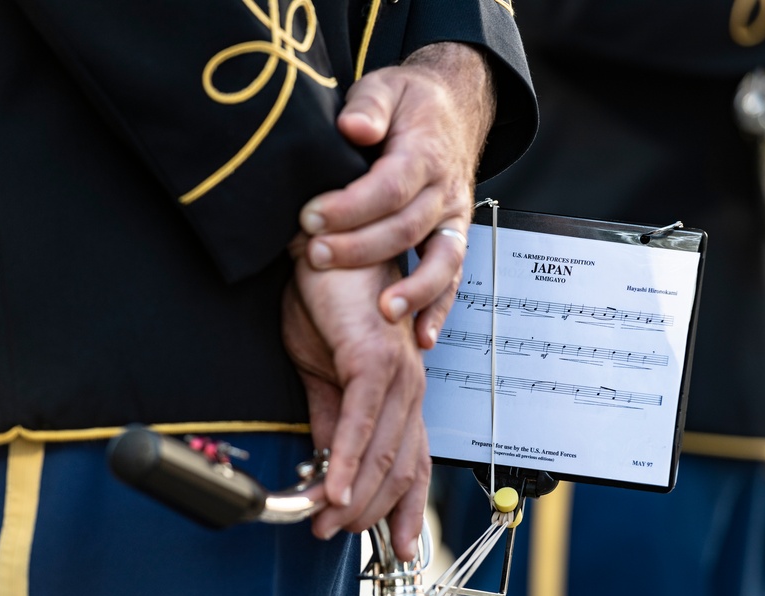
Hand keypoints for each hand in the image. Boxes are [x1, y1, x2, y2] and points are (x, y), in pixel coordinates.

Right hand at [281, 237, 429, 560]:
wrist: (322, 246)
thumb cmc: (324, 301)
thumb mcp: (322, 372)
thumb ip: (332, 421)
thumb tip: (330, 469)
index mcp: (399, 392)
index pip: (412, 462)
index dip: (407, 508)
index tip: (398, 548)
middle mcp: (409, 386)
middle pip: (400, 467)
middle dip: (370, 511)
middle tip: (330, 535)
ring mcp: (398, 372)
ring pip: (384, 452)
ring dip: (353, 494)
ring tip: (322, 521)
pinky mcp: (374, 359)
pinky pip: (362, 421)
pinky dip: (346, 460)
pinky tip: (330, 487)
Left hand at [298, 42, 494, 348]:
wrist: (454, 109)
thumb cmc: (410, 104)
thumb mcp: (385, 87)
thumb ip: (369, 105)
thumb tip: (353, 128)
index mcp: (425, 152)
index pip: (390, 186)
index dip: (350, 206)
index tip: (310, 217)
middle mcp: (445, 191)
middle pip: (408, 226)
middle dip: (361, 248)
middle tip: (316, 256)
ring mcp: (454, 219)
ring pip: (441, 259)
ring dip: (414, 290)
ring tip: (384, 313)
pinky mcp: (454, 239)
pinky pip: (453, 279)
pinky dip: (439, 310)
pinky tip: (422, 338)